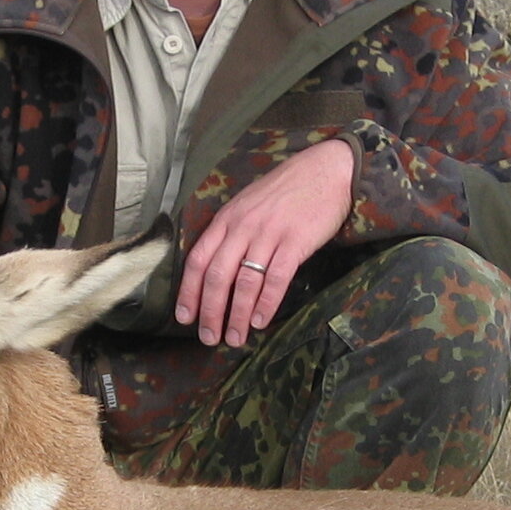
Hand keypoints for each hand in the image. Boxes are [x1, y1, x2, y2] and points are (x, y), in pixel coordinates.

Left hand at [176, 139, 356, 347]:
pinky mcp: (295, 242)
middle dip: (210, 312)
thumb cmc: (286, 192)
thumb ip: (231, 233)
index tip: (185, 318)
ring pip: (245, 282)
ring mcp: (268, 234)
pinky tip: (260, 321)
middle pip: (217, 276)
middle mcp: (242, 227)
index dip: (189, 292)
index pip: (198, 260)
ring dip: (238, 315)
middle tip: (209, 338)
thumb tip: (216, 271)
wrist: (325, 171)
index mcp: (227, 219)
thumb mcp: (248, 205)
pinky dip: (266, 303)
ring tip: (235, 337)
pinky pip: (275, 278)